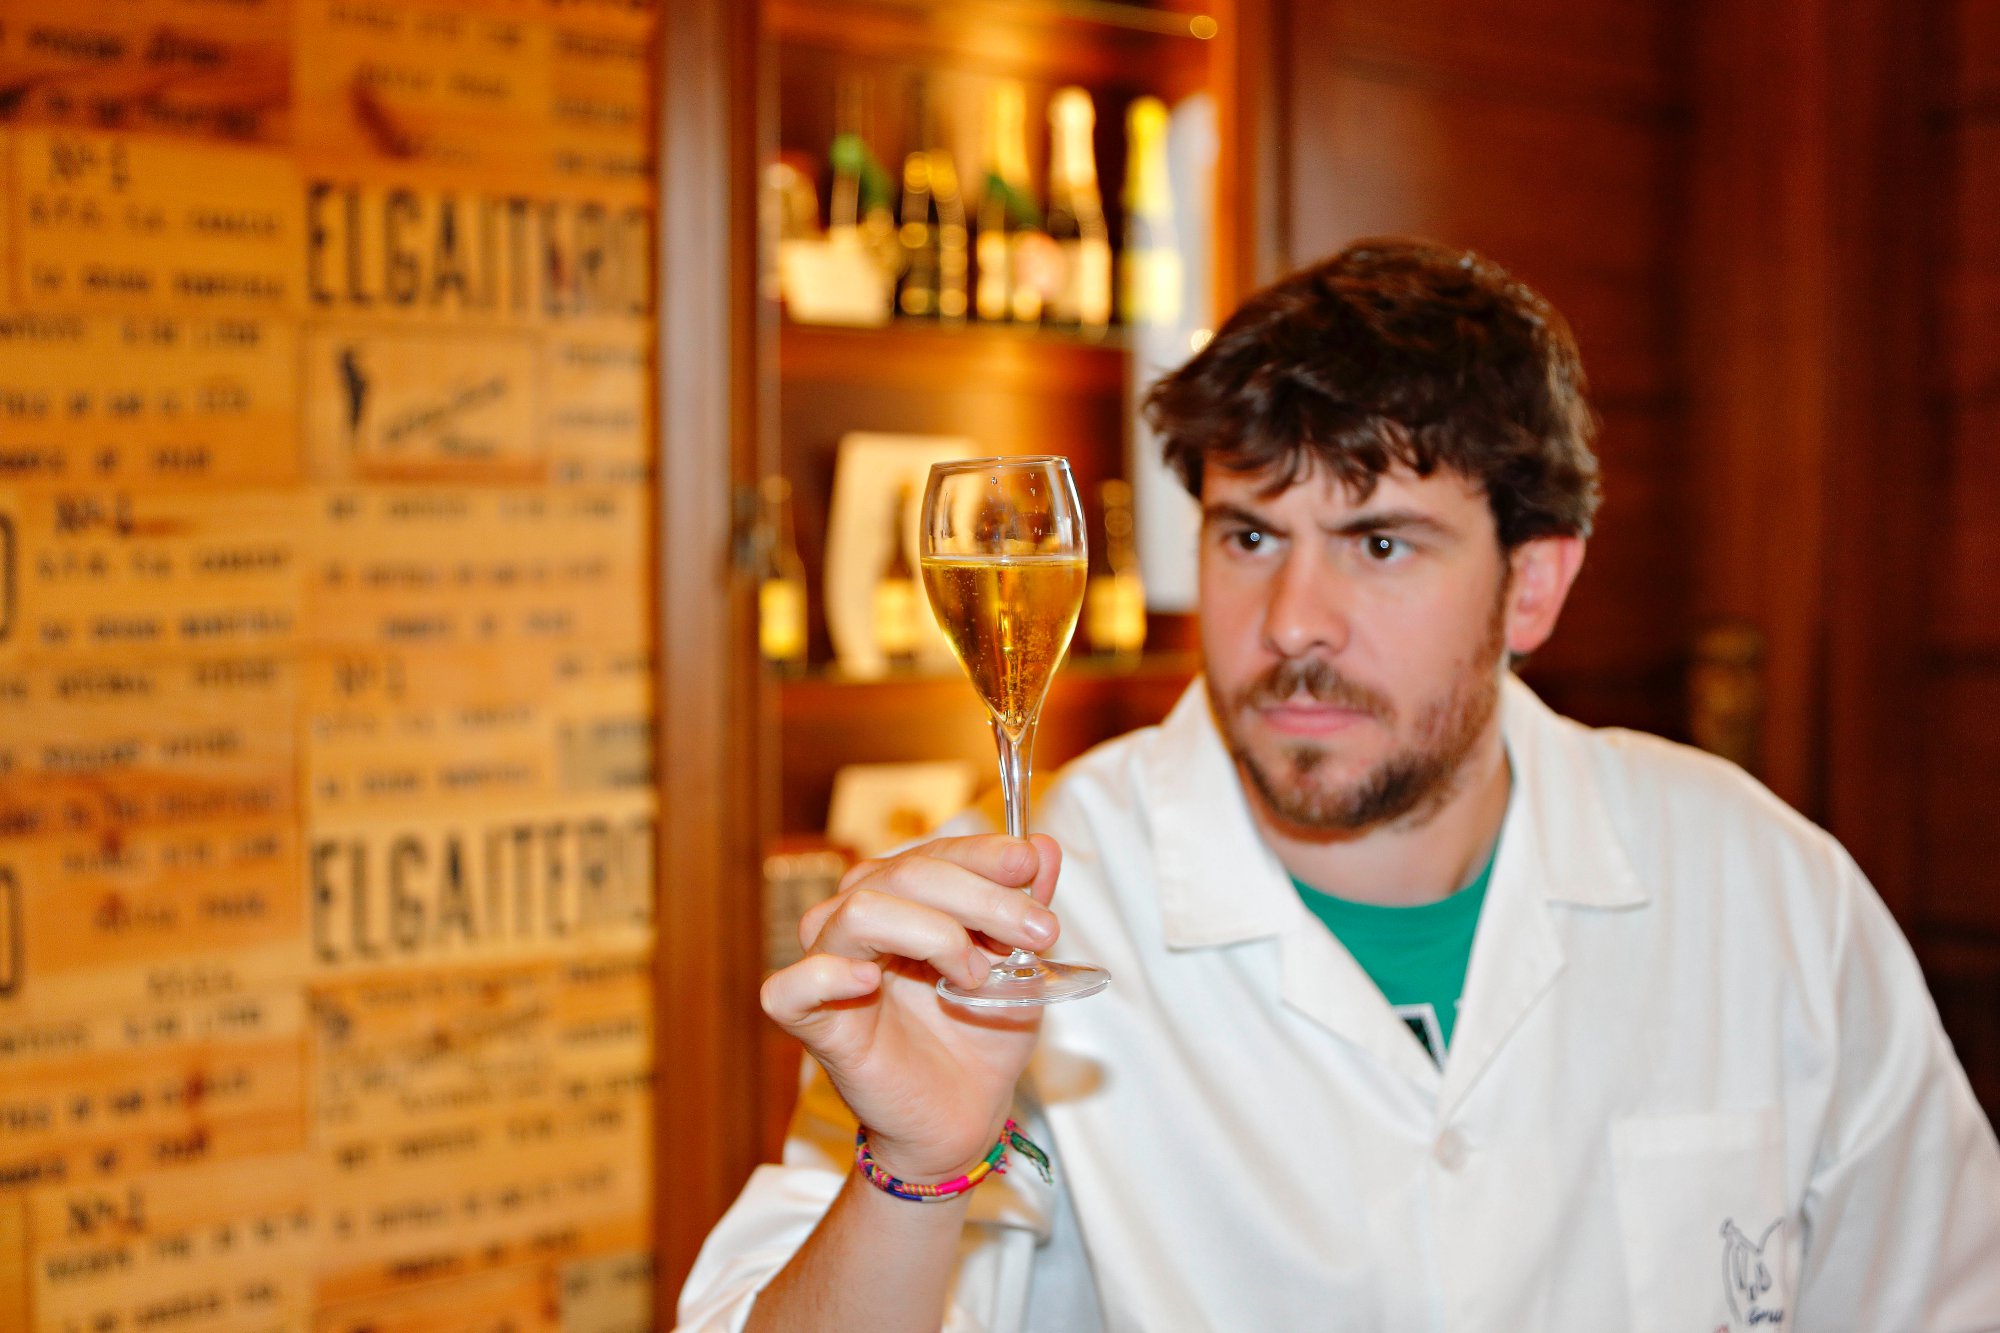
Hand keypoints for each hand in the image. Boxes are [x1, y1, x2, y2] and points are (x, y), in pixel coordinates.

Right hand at [760, 833, 1062, 1182]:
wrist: (965, 1116)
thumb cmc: (981, 1036)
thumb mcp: (1021, 967)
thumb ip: (1025, 908)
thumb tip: (1044, 845)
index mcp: (904, 897)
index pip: (936, 851)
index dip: (984, 854)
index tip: (1032, 866)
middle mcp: (858, 918)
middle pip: (906, 874)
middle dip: (981, 897)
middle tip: (1037, 931)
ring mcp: (830, 967)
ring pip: (860, 911)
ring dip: (932, 932)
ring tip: (977, 974)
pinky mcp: (812, 1022)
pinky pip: (791, 987)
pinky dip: (828, 975)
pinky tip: (868, 979)